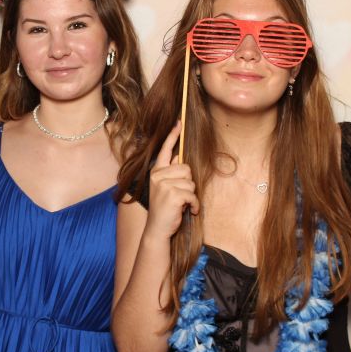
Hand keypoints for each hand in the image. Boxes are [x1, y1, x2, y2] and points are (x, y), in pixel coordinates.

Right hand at [145, 122, 199, 238]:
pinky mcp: (172, 195)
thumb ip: (172, 174)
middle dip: (188, 183)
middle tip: (180, 196)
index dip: (172, 136)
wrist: (158, 229)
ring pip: (191, 181)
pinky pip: (192, 194)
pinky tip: (187, 211)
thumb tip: (181, 159)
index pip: (165, 150)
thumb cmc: (165, 209)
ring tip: (182, 205)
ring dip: (191, 196)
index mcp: (156, 172)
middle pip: (186, 168)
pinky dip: (194, 205)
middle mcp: (158, 176)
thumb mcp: (165, 188)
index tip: (179, 122)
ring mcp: (164, 185)